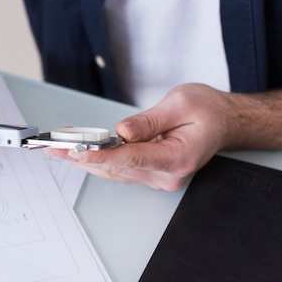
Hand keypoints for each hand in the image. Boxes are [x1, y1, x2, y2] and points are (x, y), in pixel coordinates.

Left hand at [43, 83, 232, 190]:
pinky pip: (121, 170)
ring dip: (86, 160)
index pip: (132, 159)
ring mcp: (159, 178)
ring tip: (59, 148)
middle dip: (83, 156)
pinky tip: (79, 153)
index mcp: (178, 157)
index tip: (77, 152)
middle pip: (118, 168)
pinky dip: (99, 161)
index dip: (101, 156)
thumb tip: (122, 130)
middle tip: (56, 146)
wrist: (225, 123)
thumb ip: (149, 121)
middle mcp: (167, 175)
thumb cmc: (209, 111)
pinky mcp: (152, 174)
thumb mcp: (181, 103)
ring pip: (115, 172)